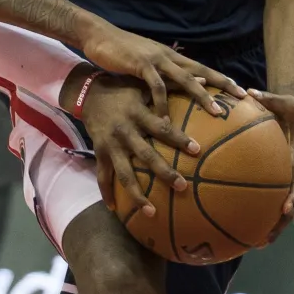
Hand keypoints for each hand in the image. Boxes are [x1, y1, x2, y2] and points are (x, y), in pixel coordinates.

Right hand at [79, 75, 200, 214]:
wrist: (89, 93)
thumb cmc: (124, 89)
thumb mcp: (145, 86)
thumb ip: (173, 87)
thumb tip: (205, 80)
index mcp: (139, 114)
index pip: (162, 128)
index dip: (179, 139)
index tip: (197, 150)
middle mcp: (125, 131)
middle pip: (146, 155)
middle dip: (164, 172)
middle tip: (182, 186)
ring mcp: (111, 144)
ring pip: (124, 174)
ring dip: (138, 194)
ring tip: (153, 213)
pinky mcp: (99, 153)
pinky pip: (102, 176)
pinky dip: (107, 193)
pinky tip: (115, 209)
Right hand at [80, 21, 245, 116]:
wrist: (99, 36)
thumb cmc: (123, 53)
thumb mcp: (147, 65)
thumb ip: (164, 75)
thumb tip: (180, 88)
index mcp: (172, 58)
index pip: (203, 68)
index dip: (222, 79)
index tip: (241, 90)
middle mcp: (169, 57)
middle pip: (202, 71)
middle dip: (224, 84)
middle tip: (243, 96)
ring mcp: (157, 59)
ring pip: (187, 79)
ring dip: (202, 97)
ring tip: (216, 113)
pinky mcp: (141, 64)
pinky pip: (158, 86)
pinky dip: (164, 102)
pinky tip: (167, 118)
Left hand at [246, 89, 293, 243]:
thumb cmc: (288, 107)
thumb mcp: (283, 100)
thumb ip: (268, 97)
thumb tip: (250, 91)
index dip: (293, 196)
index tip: (285, 208)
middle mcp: (293, 174)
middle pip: (290, 205)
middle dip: (279, 224)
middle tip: (264, 239)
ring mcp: (284, 180)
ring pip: (278, 208)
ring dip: (269, 227)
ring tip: (251, 245)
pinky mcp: (274, 180)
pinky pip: (265, 198)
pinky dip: (256, 212)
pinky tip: (238, 224)